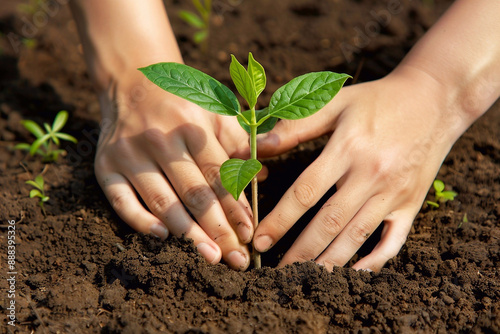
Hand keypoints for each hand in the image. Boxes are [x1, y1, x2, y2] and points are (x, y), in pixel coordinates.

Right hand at [95, 74, 252, 269]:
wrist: (132, 83)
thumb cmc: (182, 106)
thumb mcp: (215, 113)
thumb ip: (239, 144)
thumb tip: (261, 179)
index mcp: (191, 126)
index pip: (219, 175)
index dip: (235, 207)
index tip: (249, 233)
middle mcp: (159, 139)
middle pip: (193, 194)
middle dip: (218, 230)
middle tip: (236, 258)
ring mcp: (129, 153)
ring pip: (162, 202)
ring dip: (188, 234)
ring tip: (210, 257)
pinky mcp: (105, 166)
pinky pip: (121, 201)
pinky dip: (141, 222)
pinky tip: (163, 238)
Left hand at [253, 66, 466, 271]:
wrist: (433, 101)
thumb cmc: (376, 101)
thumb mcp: (335, 103)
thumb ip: (294, 126)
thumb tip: (255, 148)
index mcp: (348, 148)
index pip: (306, 192)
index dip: (280, 220)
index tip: (260, 239)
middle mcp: (371, 175)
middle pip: (329, 222)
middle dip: (300, 251)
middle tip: (277, 272)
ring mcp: (394, 193)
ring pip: (357, 236)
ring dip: (330, 261)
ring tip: (306, 278)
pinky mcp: (411, 204)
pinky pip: (394, 240)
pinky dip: (375, 261)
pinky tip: (354, 274)